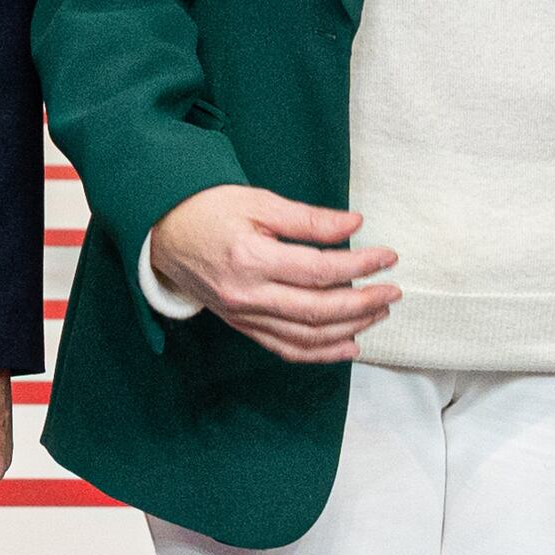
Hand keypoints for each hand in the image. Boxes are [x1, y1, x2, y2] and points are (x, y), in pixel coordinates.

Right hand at [146, 185, 398, 362]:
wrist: (162, 232)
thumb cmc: (208, 209)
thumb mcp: (259, 202)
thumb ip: (309, 219)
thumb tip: (355, 226)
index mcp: (251, 259)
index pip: (319, 271)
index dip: (360, 266)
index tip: (387, 257)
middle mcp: (247, 295)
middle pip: (317, 311)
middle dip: (363, 304)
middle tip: (393, 291)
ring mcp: (243, 316)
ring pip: (306, 337)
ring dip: (349, 329)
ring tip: (379, 313)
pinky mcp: (242, 325)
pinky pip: (285, 348)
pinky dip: (320, 352)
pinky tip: (349, 346)